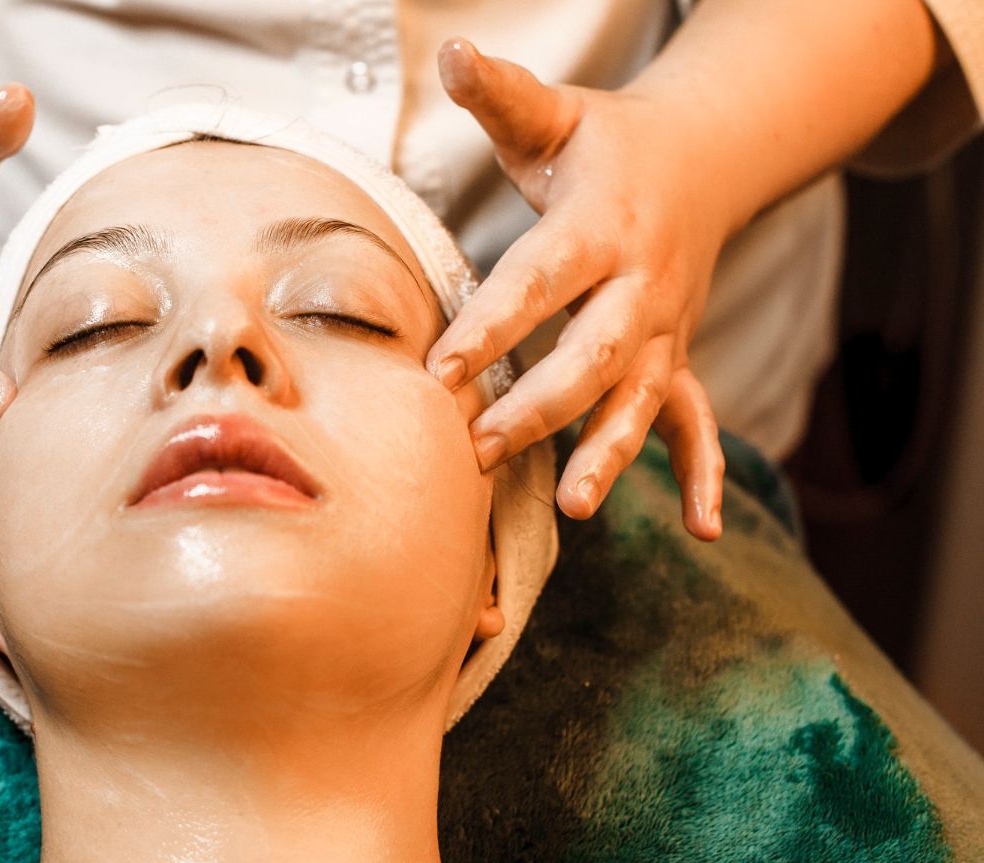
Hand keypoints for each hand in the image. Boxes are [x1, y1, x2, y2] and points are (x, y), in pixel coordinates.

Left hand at [427, 39, 724, 540]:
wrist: (701, 162)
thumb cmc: (604, 146)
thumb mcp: (555, 116)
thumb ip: (502, 96)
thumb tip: (454, 53)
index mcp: (601, 225)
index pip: (543, 281)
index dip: (493, 326)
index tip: (440, 371)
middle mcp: (641, 287)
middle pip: (594, 355)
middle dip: (540, 406)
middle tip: (479, 448)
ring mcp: (665, 331)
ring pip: (643, 401)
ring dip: (610, 452)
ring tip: (573, 505)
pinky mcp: (676, 359)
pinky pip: (697, 422)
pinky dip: (700, 474)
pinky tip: (698, 530)